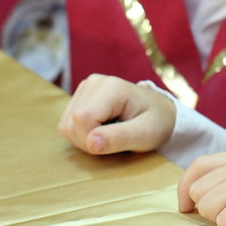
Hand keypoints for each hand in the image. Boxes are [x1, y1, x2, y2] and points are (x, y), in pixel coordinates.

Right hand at [57, 74, 175, 154]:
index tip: (117, 141)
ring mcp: (85, 88)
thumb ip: (119, 138)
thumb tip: (91, 143)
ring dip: (84, 139)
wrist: (160, 113)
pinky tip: (102, 130)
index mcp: (111, 87)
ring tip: (110, 135)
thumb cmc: (156, 123)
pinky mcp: (80, 97)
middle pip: (71, 123)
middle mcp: (94, 82)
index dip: (93, 140)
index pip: (82, 119)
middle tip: (116, 140)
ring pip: (66, 126)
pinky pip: (67, 125)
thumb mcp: (146, 134)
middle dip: (89, 141)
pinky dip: (81, 135)